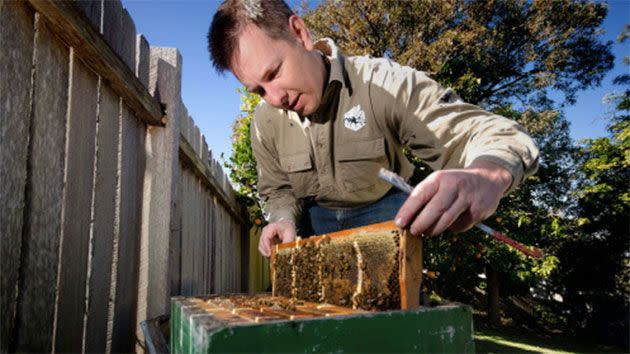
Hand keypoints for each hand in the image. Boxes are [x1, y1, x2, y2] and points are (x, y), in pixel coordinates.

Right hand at [258, 220, 296, 256]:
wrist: (287, 225)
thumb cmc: (288, 228)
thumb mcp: (290, 234)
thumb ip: (287, 244)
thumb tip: (284, 253)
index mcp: (271, 228)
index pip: (265, 238)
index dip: (267, 247)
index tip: (270, 254)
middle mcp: (265, 231)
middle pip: (261, 244)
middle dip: (266, 252)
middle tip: (272, 258)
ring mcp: (264, 236)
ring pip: (262, 247)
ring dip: (267, 253)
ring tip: (273, 258)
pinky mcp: (265, 241)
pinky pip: (264, 248)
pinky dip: (268, 252)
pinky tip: (273, 255)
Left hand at [395, 160, 511, 235]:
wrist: (488, 178)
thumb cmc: (455, 184)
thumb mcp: (440, 182)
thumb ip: (426, 197)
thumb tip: (407, 219)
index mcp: (439, 178)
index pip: (420, 194)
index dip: (408, 210)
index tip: (399, 222)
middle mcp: (454, 185)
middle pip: (435, 209)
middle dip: (421, 224)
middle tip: (413, 231)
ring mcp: (468, 197)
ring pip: (447, 220)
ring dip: (434, 229)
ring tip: (428, 232)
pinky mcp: (478, 209)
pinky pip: (460, 225)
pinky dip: (453, 228)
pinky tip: (452, 222)